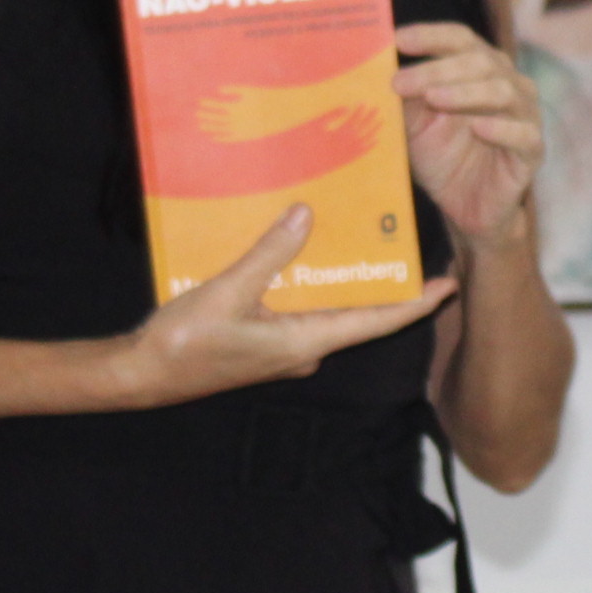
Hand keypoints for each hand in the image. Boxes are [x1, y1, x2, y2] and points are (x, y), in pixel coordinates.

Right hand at [116, 206, 453, 407]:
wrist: (142, 376)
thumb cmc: (183, 343)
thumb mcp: (226, 293)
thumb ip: (268, 255)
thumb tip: (305, 215)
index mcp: (305, 343)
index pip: (376, 322)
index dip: (415, 304)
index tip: (449, 284)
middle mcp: (304, 350)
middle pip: (359, 315)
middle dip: (385, 284)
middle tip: (408, 245)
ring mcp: (285, 349)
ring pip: (329, 311)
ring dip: (347, 281)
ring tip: (366, 241)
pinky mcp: (266, 343)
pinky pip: (301, 310)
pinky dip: (312, 285)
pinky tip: (306, 255)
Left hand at [395, 19, 543, 255]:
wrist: (465, 206)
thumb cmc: (443, 157)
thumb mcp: (415, 124)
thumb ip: (406, 97)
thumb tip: (377, 68)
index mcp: (481, 68)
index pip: (460, 39)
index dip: (430, 36)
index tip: (397, 40)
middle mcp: (509, 83)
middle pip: (480, 62)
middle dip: (437, 70)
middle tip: (401, 82)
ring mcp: (525, 115)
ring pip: (503, 92)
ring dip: (465, 93)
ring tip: (433, 99)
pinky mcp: (533, 151)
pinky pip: (524, 134)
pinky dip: (501, 129)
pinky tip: (478, 128)